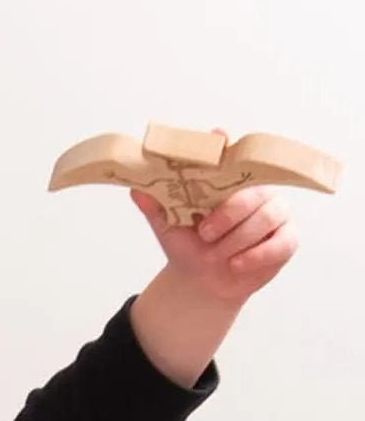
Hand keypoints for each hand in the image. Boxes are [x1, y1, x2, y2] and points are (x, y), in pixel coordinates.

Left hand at [130, 134, 297, 305]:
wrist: (201, 284)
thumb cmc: (191, 248)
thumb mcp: (169, 228)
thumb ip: (156, 207)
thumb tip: (135, 190)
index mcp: (230, 183)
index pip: (235, 157)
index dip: (228, 147)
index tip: (217, 136)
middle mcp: (257, 191)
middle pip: (254, 192)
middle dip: (227, 215)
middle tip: (205, 234)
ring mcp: (275, 213)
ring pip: (266, 217)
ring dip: (236, 241)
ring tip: (217, 256)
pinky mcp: (287, 238)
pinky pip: (281, 242)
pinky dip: (256, 256)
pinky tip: (237, 264)